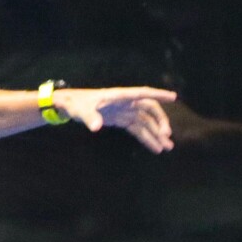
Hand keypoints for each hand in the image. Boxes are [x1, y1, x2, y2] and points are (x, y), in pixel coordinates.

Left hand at [54, 86, 177, 153]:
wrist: (69, 106)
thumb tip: (96, 127)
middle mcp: (125, 103)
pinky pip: (137, 129)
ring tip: (168, 147)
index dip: (158, 94)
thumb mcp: (80, 110)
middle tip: (166, 136)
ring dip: (156, 133)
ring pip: (145, 122)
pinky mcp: (121, 120)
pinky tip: (155, 147)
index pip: (142, 93)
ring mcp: (124, 111)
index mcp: (118, 96)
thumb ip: (89, 117)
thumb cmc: (75, 104)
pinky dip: (146, 138)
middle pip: (149, 109)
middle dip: (159, 121)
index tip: (173, 97)